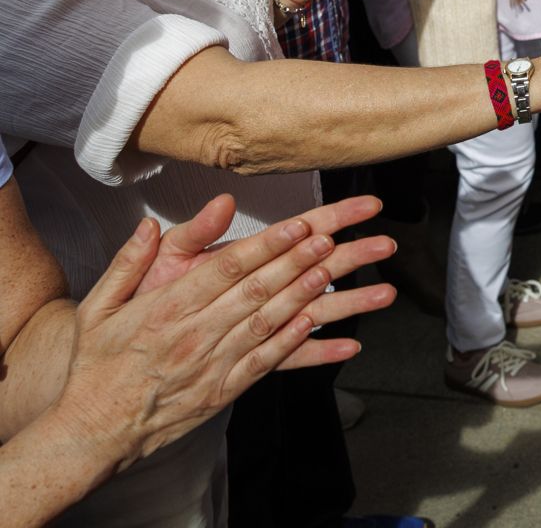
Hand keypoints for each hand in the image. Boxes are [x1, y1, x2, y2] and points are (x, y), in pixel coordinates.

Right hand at [58, 194, 396, 467]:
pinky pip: (265, 363)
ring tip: (333, 273)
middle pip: (256, 290)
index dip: (267, 245)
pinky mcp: (223, 392)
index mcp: (167, 309)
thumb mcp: (98, 308)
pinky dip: (293, 343)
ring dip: (303, 296)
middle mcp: (195, 334)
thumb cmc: (96, 365)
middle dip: (297, 261)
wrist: (94, 430)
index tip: (299, 225)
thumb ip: (128, 262)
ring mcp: (212, 365)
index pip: (227, 269)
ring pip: (267, 323)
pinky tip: (317, 325)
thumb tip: (148, 224)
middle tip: (331, 239)